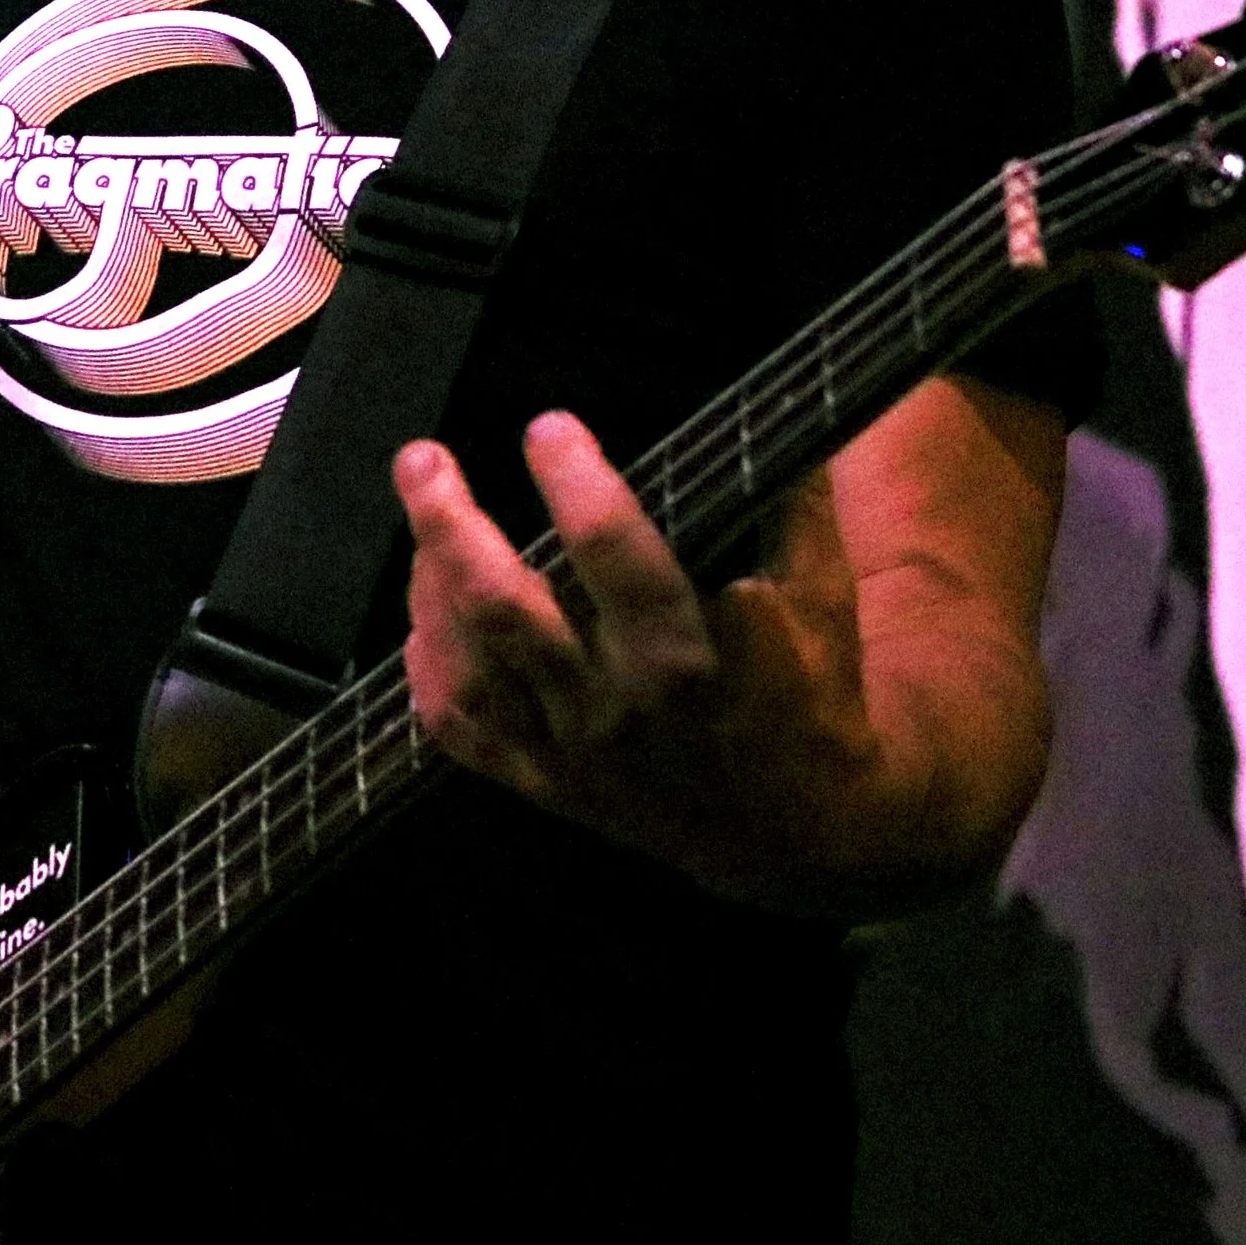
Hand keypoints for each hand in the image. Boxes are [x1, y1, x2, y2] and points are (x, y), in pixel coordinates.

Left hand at [393, 408, 888, 909]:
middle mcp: (615, 708)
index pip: (612, 553)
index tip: (549, 427)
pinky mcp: (549, 787)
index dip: (572, 481)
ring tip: (422, 520)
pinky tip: (424, 617)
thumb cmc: (813, 697)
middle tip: (421, 459)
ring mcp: (571, 755)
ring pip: (467, 669)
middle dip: (451, 526)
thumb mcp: (823, 599)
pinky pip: (460, 733)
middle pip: (503, 609)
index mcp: (688, 656)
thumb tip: (780, 412)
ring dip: (429, 589)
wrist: (802, 832)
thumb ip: (796, 505)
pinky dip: (427, 673)